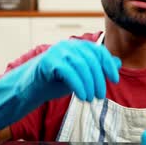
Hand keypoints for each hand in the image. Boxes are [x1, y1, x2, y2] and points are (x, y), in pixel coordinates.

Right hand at [0, 40, 120, 130]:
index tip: (115, 80)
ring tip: (91, 99)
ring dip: (90, 84)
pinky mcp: (48, 61)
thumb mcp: (80, 76)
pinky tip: (82, 96)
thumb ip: (96, 68)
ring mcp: (57, 52)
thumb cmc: (55, 82)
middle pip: (91, 59)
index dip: (108, 65)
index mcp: (76, 46)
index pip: (98, 52)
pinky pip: (69, 72)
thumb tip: (117, 62)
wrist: (28, 89)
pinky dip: (79, 85)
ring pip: (82, 65)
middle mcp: (67, 45)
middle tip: (100, 96)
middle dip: (99, 79)